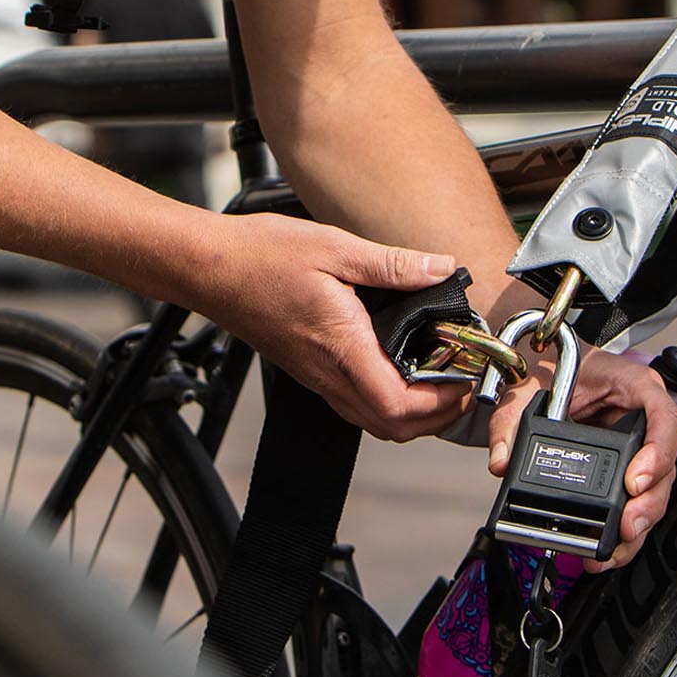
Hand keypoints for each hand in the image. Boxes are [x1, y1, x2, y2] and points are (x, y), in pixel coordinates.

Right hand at [188, 215, 471, 441]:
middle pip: (391, 428)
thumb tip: (441, 268)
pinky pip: (355, 406)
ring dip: (413, 415)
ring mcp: (315, 378)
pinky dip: (388, 403)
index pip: (398, 405)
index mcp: (340, 346)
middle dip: (436, 416)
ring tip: (440, 379)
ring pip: (373, 423)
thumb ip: (393, 263)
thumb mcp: (335, 247)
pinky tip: (401, 370)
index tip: (465, 377)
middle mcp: (327, 373)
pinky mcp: (308, 372)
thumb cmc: (262, 256)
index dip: (440, 402)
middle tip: (463, 382)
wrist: (210, 268)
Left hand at [487, 345, 676, 571]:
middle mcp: (645, 419)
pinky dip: (623, 530)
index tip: (634, 482)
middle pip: (665, 466)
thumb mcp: (527, 387)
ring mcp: (640, 448)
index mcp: (635, 386)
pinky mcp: (627, 471)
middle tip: (627, 527)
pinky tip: (606, 549)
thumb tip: (502, 461)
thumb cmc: (553, 368)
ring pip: (654, 492)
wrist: (551, 368)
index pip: (664, 417)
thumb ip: (510, 421)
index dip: (658, 453)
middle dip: (648, 504)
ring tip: (612, 549)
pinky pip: (634, 503)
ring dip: (637, 525)